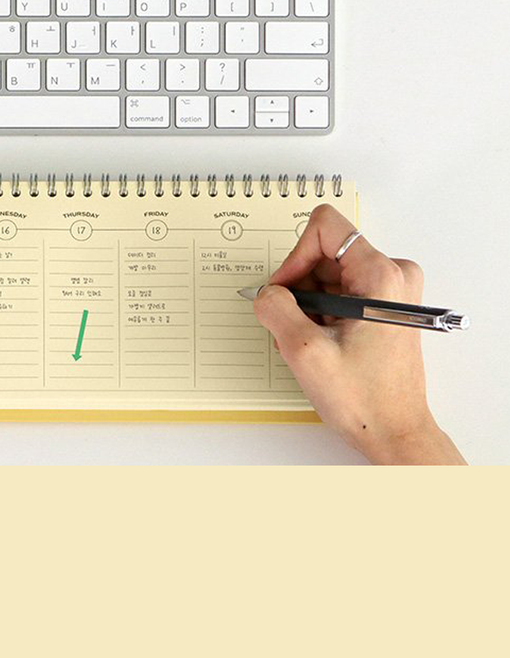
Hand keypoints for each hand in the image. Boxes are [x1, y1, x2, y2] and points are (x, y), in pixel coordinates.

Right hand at [252, 204, 464, 463]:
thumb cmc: (365, 400)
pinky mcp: (383, 305)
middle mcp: (392, 275)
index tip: (287, 291)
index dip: (295, 257)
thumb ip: (275, 308)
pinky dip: (320, 312)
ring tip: (311, 339)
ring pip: (326, 273)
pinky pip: (337, 290)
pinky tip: (321, 341)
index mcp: (381, 276)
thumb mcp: (304, 351)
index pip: (325, 228)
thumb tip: (265, 292)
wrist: (395, 433)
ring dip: (308, 304)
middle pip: (323, 252)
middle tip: (297, 325)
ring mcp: (389, 290)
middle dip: (300, 287)